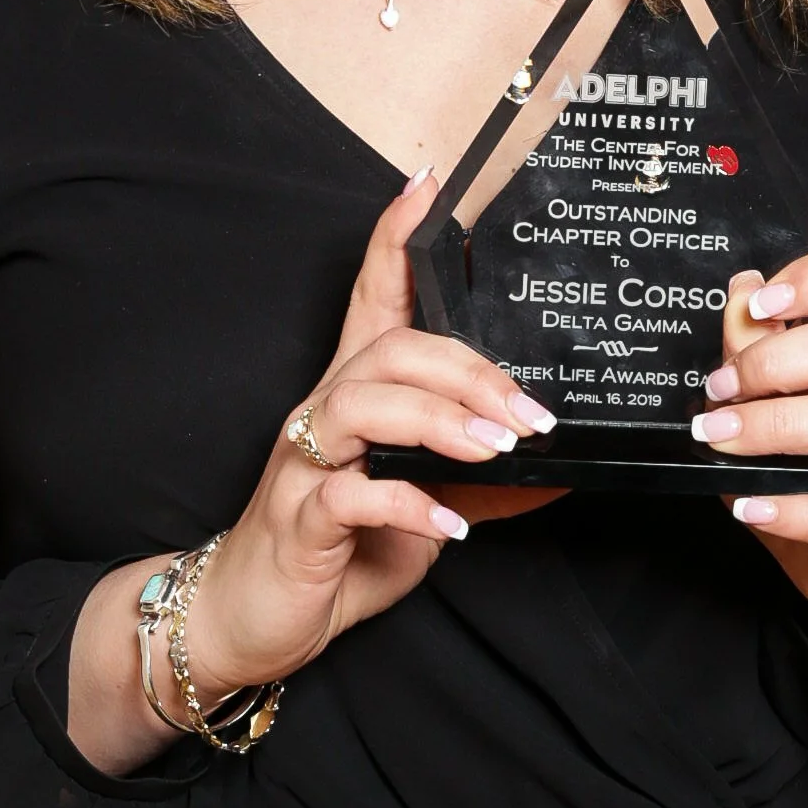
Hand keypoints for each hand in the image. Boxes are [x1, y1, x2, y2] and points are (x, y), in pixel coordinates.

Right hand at [66, 169, 555, 771]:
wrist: (250, 621)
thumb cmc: (339, 553)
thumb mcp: (426, 510)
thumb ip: (477, 482)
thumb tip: (558, 468)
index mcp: (354, 395)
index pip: (373, 297)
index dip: (395, 239)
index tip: (430, 186)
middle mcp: (323, 412)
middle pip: (392, 349)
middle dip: (470, 370)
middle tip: (531, 415)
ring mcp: (304, 462)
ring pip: (365, 402)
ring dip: (442, 419)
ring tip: (498, 450)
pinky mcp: (298, 519)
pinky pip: (349, 495)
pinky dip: (407, 504)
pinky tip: (448, 526)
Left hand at [688, 249, 807, 705]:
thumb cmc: (797, 470)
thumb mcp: (763, 402)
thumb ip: (752, 347)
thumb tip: (740, 288)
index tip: (764, 302)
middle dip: (775, 361)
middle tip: (719, 387)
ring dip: (776, 426)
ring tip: (719, 440)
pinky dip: (795, 510)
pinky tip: (749, 507)